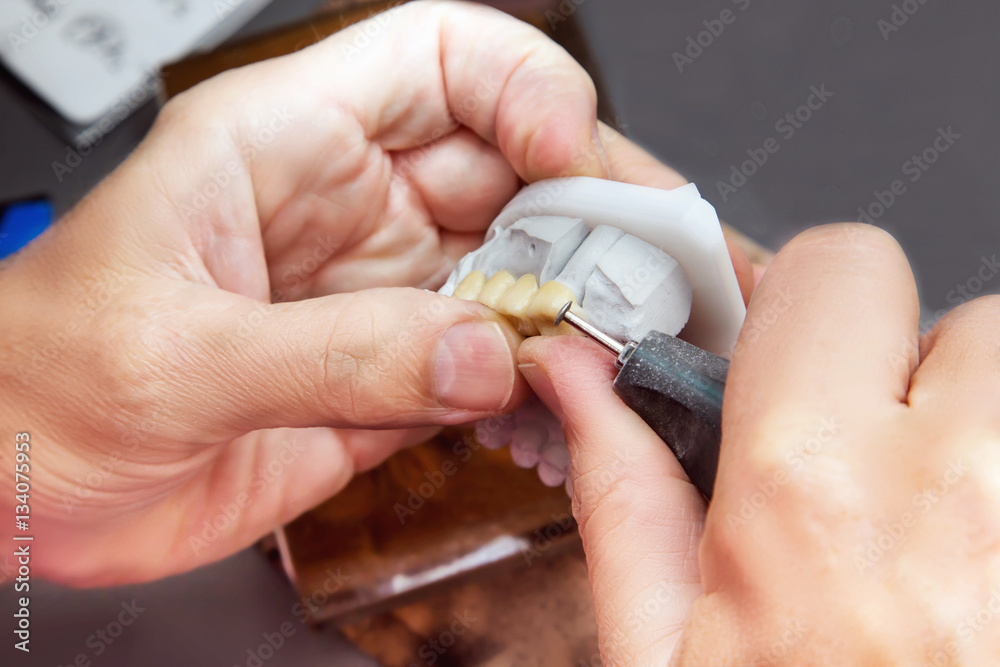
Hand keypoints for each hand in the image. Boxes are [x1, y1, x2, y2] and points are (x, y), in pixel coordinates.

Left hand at [0, 0, 749, 586]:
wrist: (10, 490)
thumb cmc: (38, 382)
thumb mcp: (172, 355)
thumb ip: (335, 354)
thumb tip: (478, 352)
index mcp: (285, 145)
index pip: (440, 61)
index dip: (523, 87)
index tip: (569, 154)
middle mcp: (347, 212)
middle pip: (508, 171)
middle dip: (589, 209)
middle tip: (645, 267)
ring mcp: (377, 299)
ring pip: (514, 274)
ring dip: (575, 306)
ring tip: (623, 344)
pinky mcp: (387, 380)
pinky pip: (486, 368)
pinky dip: (534, 387)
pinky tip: (557, 409)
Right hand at [520, 223, 999, 664]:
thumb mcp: (660, 658)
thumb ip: (625, 491)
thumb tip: (576, 380)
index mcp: (807, 495)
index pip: (840, 264)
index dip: (810, 306)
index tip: (801, 358)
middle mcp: (963, 498)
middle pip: (974, 314)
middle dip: (922, 372)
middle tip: (882, 475)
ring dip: (985, 442)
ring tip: (943, 545)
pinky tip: (978, 582)